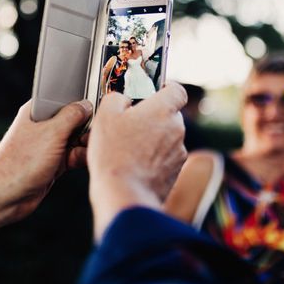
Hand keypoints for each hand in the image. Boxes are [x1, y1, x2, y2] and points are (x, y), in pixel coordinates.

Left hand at [0, 99, 91, 229]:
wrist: (6, 196)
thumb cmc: (21, 162)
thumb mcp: (52, 132)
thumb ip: (72, 116)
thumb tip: (87, 105)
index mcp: (38, 111)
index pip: (65, 99)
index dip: (81, 103)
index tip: (95, 109)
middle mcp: (44, 126)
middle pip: (75, 120)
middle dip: (87, 127)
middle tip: (92, 135)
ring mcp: (49, 145)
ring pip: (76, 139)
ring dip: (85, 144)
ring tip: (88, 149)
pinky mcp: (54, 162)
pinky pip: (74, 155)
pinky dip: (81, 157)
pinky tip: (84, 160)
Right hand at [87, 82, 186, 239]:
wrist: (125, 195)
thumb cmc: (115, 155)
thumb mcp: (105, 115)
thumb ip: (116, 97)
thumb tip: (122, 98)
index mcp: (163, 110)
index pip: (177, 89)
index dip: (165, 88)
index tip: (153, 91)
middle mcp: (177, 129)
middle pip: (170, 114)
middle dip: (153, 117)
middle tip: (131, 123)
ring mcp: (178, 152)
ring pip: (168, 137)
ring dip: (153, 139)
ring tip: (129, 148)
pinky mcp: (176, 172)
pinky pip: (166, 158)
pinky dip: (154, 158)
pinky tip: (135, 164)